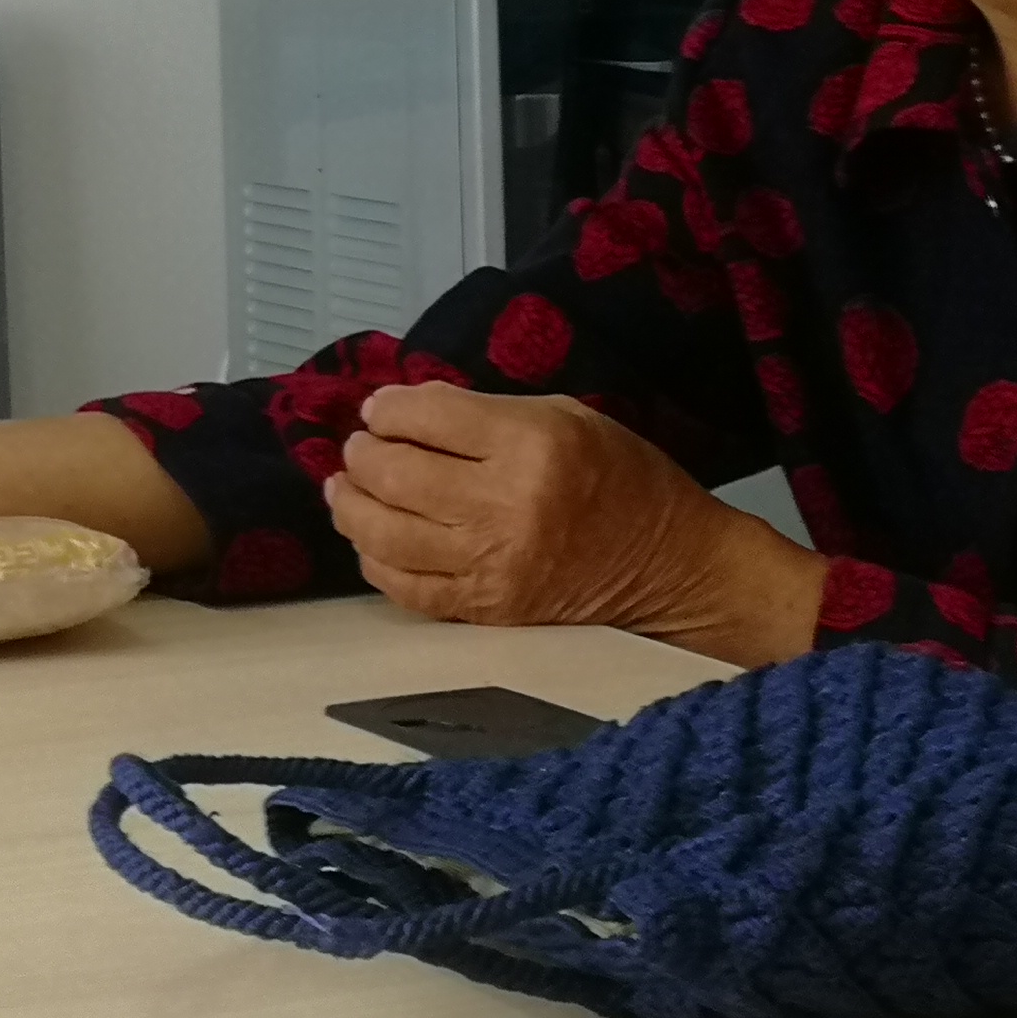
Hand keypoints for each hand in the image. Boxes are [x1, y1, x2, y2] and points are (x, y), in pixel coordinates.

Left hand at [329, 383, 824, 666]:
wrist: (671, 566)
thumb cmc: (620, 479)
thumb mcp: (562, 414)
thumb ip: (483, 411)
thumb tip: (408, 408)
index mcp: (530, 445)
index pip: (426, 418)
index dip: (388, 408)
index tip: (379, 409)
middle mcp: (506, 506)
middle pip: (395, 475)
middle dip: (362, 454)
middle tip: (358, 447)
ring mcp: (494, 565)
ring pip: (386, 534)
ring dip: (352, 506)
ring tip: (346, 489)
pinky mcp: (488, 609)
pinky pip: (406, 588)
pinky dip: (375, 562)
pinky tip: (372, 541)